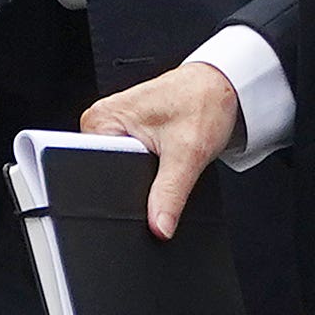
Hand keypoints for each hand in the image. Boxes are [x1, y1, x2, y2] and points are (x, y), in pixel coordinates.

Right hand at [81, 62, 241, 239]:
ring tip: (165, 159)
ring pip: (120, 172)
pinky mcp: (128, 134)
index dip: (116, 191)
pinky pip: (130, 164)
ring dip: (142, 179)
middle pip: (107, 174)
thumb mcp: (188, 153)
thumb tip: (159, 228)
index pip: (94, 170)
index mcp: (102, 120)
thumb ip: (171, 194)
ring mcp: (114, 128)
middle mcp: (103, 121)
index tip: (140, 196)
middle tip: (160, 172)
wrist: (220, 87)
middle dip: (133, 185)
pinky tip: (163, 161)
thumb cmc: (204, 102)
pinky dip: (148, 171)